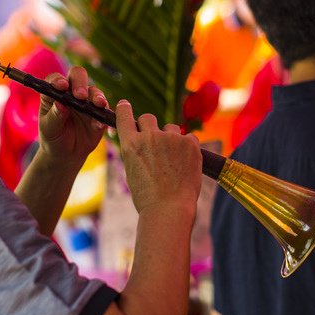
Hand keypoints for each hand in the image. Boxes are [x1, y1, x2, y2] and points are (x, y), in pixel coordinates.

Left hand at [37, 66, 107, 165]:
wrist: (66, 154)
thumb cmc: (52, 138)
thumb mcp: (48, 129)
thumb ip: (54, 116)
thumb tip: (61, 105)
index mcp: (54, 93)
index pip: (55, 79)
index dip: (58, 80)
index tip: (62, 86)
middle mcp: (71, 92)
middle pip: (78, 76)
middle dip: (80, 82)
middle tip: (81, 95)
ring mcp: (87, 101)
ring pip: (94, 91)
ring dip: (97, 96)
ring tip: (98, 105)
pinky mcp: (99, 113)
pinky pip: (104, 110)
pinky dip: (103, 115)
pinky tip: (99, 124)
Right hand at [114, 100, 201, 214]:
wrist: (169, 209)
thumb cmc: (148, 198)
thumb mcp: (133, 172)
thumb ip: (137, 153)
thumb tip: (145, 141)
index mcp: (130, 144)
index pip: (124, 116)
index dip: (124, 109)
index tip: (125, 105)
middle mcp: (149, 136)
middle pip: (148, 118)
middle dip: (150, 127)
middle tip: (156, 143)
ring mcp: (171, 138)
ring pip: (171, 128)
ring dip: (171, 138)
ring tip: (173, 161)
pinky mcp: (190, 143)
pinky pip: (189, 137)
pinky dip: (188, 148)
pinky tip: (186, 164)